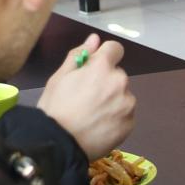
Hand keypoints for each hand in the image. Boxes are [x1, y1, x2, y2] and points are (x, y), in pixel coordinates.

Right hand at [37, 33, 137, 158]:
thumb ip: (79, 55)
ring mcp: (127, 104)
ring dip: (112, 100)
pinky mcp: (130, 123)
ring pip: (123, 95)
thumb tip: (94, 39)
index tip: (95, 68)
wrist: (58, 145)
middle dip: (106, 81)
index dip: (104, 56)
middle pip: (117, 75)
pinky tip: (99, 125)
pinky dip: (116, 117)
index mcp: (102, 67)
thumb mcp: (59, 78)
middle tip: (86, 98)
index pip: (115, 49)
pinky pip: (125, 114)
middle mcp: (120, 82)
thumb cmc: (54, 108)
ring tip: (92, 115)